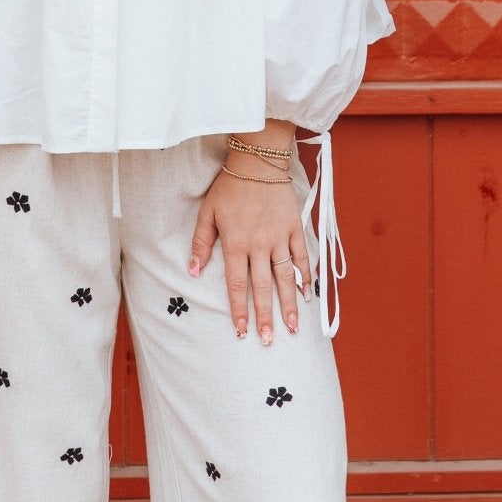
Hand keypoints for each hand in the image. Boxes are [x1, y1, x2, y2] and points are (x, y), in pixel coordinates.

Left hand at [188, 162, 310, 343]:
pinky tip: (308, 295)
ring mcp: (280, 237)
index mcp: (235, 243)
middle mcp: (259, 245)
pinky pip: (303, 257)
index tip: (241, 332)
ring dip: (290, 304)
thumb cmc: (230, 186)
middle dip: (265, 316)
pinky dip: (306, 277)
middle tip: (269, 341)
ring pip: (286, 277)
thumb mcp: (207, 212)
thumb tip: (192, 272)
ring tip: (293, 327)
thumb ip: (200, 243)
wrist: (259, 161)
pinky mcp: (295, 228)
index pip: (237, 284)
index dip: (239, 310)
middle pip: (263, 287)